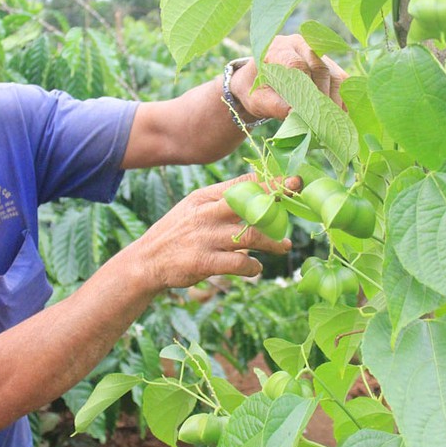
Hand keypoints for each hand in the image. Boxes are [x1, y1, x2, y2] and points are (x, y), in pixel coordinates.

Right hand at [129, 174, 300, 290]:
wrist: (146, 262)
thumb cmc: (177, 234)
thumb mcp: (194, 208)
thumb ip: (222, 200)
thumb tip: (256, 190)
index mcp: (205, 198)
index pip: (242, 184)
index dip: (270, 181)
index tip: (293, 179)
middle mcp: (206, 214)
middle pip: (249, 203)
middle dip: (277, 199)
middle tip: (298, 197)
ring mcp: (206, 238)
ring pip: (251, 235)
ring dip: (273, 241)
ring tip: (285, 246)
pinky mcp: (204, 262)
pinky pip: (239, 262)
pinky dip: (253, 266)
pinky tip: (256, 268)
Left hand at [229, 35, 346, 121]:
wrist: (256, 80)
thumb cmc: (255, 89)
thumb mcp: (257, 99)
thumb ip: (274, 106)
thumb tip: (296, 114)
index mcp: (277, 48)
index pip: (296, 65)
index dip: (304, 89)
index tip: (306, 111)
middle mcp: (299, 45)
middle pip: (320, 68)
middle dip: (322, 96)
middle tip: (321, 119)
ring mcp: (317, 53)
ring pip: (334, 74)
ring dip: (334, 99)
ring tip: (330, 120)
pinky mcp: (328, 63)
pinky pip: (341, 79)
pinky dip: (341, 98)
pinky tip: (338, 115)